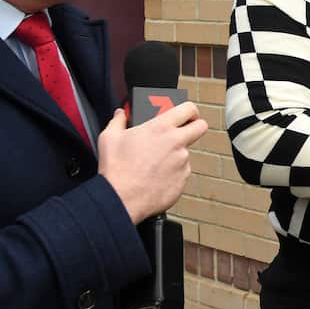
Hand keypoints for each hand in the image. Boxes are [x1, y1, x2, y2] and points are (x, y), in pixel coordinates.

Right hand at [97, 101, 208, 223]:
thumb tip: (120, 114)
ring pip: (186, 153)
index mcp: (161, 128)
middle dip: (195, 127)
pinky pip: (181, 173)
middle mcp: (176, 143)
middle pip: (200, 127)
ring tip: (154, 163)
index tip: (187, 114)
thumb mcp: (109, 137)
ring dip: (175, 155)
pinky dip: (172, 173)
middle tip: (183, 131)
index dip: (190, 110)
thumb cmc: (116, 170)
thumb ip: (118, 121)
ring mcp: (182, 163)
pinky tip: (155, 177)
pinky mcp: (182, 181)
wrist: (121, 199)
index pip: (188, 109)